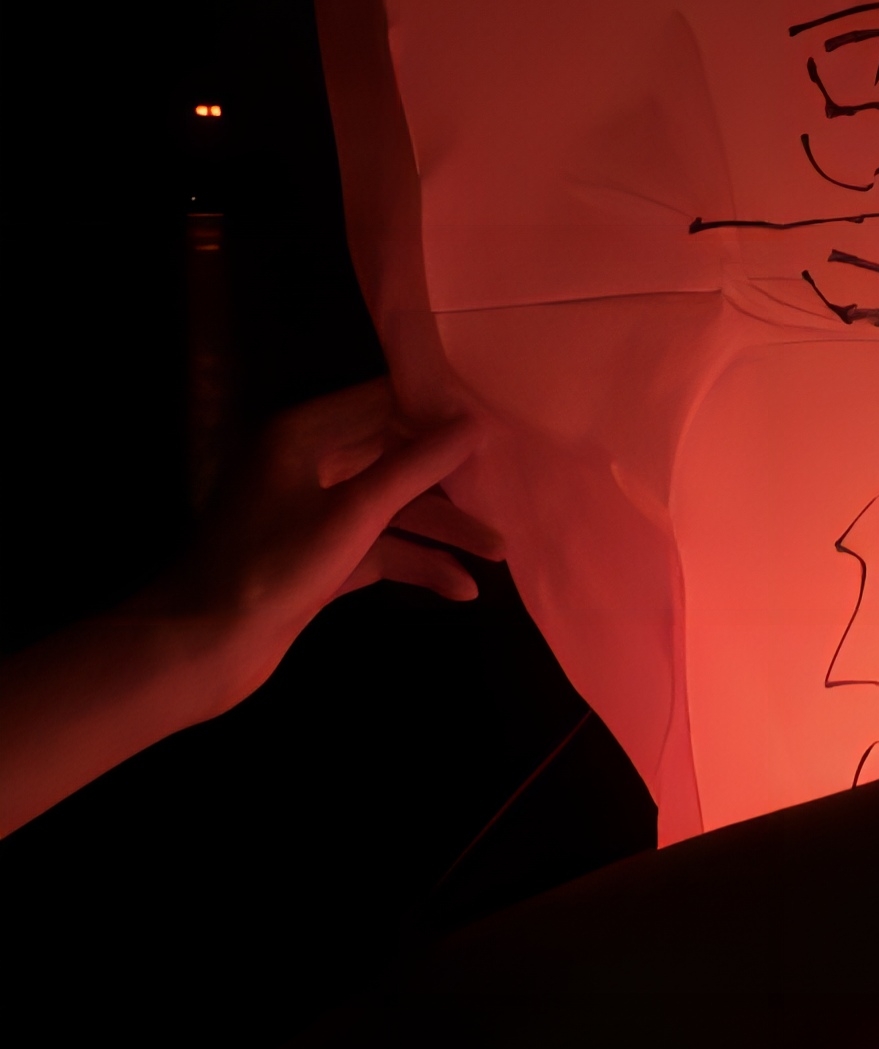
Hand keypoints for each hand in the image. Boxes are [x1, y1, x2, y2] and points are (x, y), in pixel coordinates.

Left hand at [156, 381, 503, 707]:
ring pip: (390, 508)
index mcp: (304, 433)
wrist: (202, 647)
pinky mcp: (318, 559)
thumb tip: (473, 422)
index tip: (496, 418)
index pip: (384, 401)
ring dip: (440, 528)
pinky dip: (414, 562)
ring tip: (499, 553)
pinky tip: (459, 586)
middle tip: (506, 488)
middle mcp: (308, 464)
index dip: (439, 409)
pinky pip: (378, 548)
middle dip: (449, 478)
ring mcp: (312, 515)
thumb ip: (415, 466)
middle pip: (393, 456)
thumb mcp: (353, 513)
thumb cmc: (273, 567)